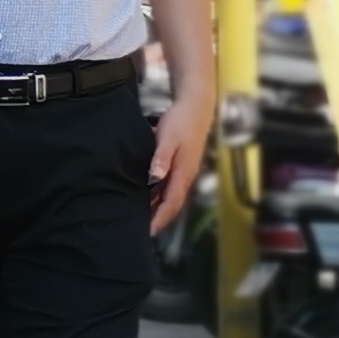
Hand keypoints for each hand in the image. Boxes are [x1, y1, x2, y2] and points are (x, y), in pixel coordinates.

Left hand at [147, 91, 215, 238]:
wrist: (197, 107)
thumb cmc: (181, 121)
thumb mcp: (167, 137)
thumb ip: (161, 158)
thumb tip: (154, 177)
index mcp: (183, 173)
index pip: (171, 203)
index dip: (159, 218)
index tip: (147, 231)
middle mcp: (186, 176)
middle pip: (172, 204)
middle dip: (159, 218)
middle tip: (141, 230)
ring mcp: (185, 171)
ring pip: (171, 196)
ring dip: (158, 207)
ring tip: (142, 217)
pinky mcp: (182, 165)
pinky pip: (171, 186)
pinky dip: (159, 195)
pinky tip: (147, 195)